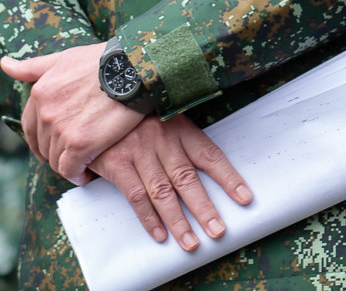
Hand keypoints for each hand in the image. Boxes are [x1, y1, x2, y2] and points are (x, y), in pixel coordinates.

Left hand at [2, 43, 144, 183]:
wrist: (135, 67)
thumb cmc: (103, 60)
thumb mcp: (65, 58)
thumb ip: (32, 66)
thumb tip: (4, 64)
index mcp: (39, 93)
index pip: (31, 128)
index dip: (43, 139)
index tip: (58, 143)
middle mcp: (45, 112)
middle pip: (43, 146)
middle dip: (57, 152)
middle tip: (76, 153)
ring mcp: (61, 129)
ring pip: (56, 160)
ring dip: (69, 164)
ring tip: (86, 162)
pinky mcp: (80, 144)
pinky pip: (70, 169)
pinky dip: (78, 175)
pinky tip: (88, 174)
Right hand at [88, 115, 252, 251]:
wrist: (101, 102)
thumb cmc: (138, 118)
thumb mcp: (165, 120)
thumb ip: (182, 144)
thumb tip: (207, 172)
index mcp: (181, 129)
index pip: (210, 156)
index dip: (229, 178)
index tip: (245, 198)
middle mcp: (163, 140)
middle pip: (188, 179)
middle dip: (205, 208)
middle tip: (218, 231)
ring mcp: (139, 152)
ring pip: (163, 192)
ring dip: (178, 221)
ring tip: (191, 242)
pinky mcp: (117, 163)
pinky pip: (136, 196)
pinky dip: (149, 218)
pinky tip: (161, 234)